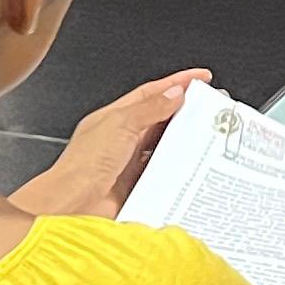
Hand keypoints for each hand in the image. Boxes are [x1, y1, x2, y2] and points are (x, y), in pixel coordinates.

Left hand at [13, 70, 209, 219]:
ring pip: (165, 148)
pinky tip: (188, 169)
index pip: (151, 94)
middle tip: (211, 110)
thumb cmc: (83, 165)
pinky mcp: (137, 188)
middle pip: (161, 121)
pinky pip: (163, 176)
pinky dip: (177, 172)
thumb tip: (174, 93)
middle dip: (185, 114)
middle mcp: (122, 140)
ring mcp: (130, 164)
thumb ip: (149, 108)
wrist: (73, 206)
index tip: (201, 78)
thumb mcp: (120, 125)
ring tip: (206, 138)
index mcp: (114, 118)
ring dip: (184, 144)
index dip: (177, 83)